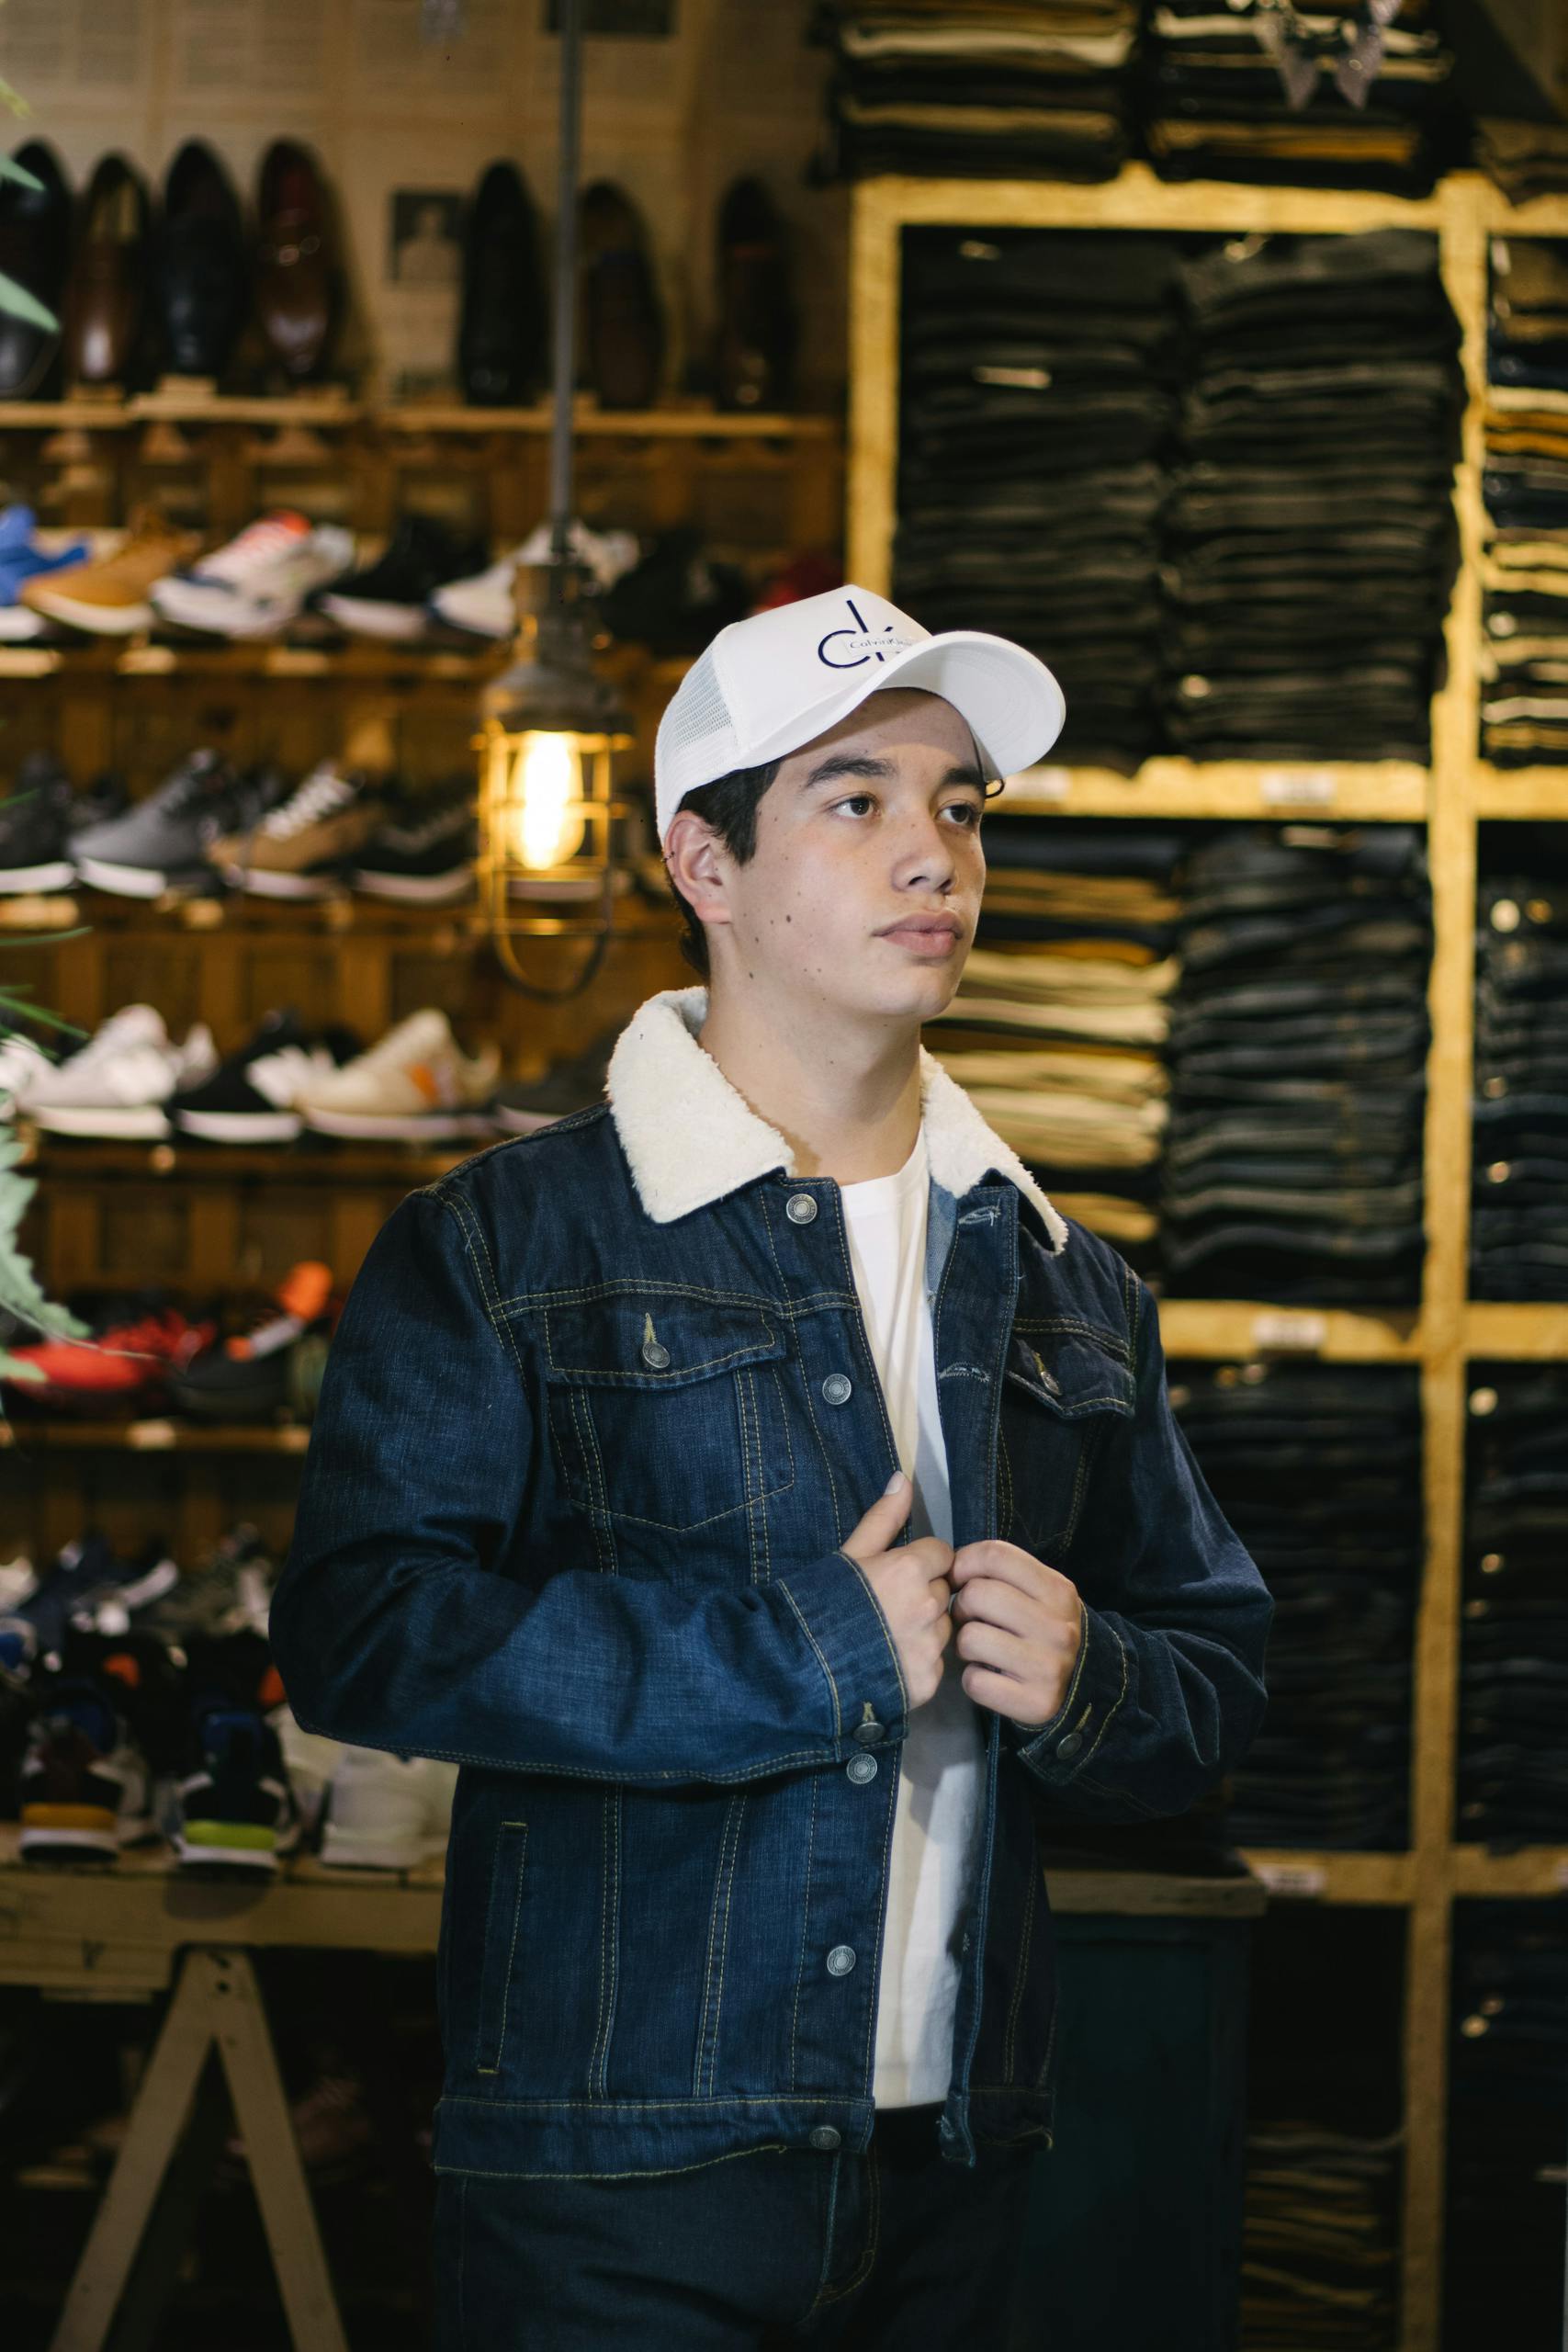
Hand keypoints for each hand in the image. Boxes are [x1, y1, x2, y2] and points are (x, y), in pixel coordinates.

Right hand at [840, 1473, 953, 1708]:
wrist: (795, 1665)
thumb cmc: (818, 1603)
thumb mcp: (849, 1554)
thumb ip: (883, 1517)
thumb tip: (903, 1478)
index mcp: (911, 1569)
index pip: (942, 1554)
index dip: (920, 1562)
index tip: (896, 1575)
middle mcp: (928, 1607)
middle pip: (943, 1591)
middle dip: (923, 1594)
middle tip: (886, 1607)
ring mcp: (929, 1647)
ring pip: (943, 1628)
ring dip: (925, 1629)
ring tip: (886, 1637)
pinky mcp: (927, 1682)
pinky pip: (936, 1664)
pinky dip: (918, 1662)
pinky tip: (888, 1662)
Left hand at [948, 1540, 1082, 1729]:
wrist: (1081, 1685)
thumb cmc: (1045, 1629)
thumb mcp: (1040, 1592)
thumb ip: (1004, 1573)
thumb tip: (952, 1565)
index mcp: (1058, 1591)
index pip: (996, 1556)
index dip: (964, 1563)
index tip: (959, 1578)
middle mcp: (1058, 1628)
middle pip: (976, 1595)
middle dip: (962, 1606)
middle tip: (971, 1619)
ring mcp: (1048, 1667)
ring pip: (969, 1638)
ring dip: (965, 1644)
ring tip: (981, 1649)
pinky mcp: (1035, 1702)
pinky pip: (974, 1681)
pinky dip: (973, 1680)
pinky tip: (990, 1676)